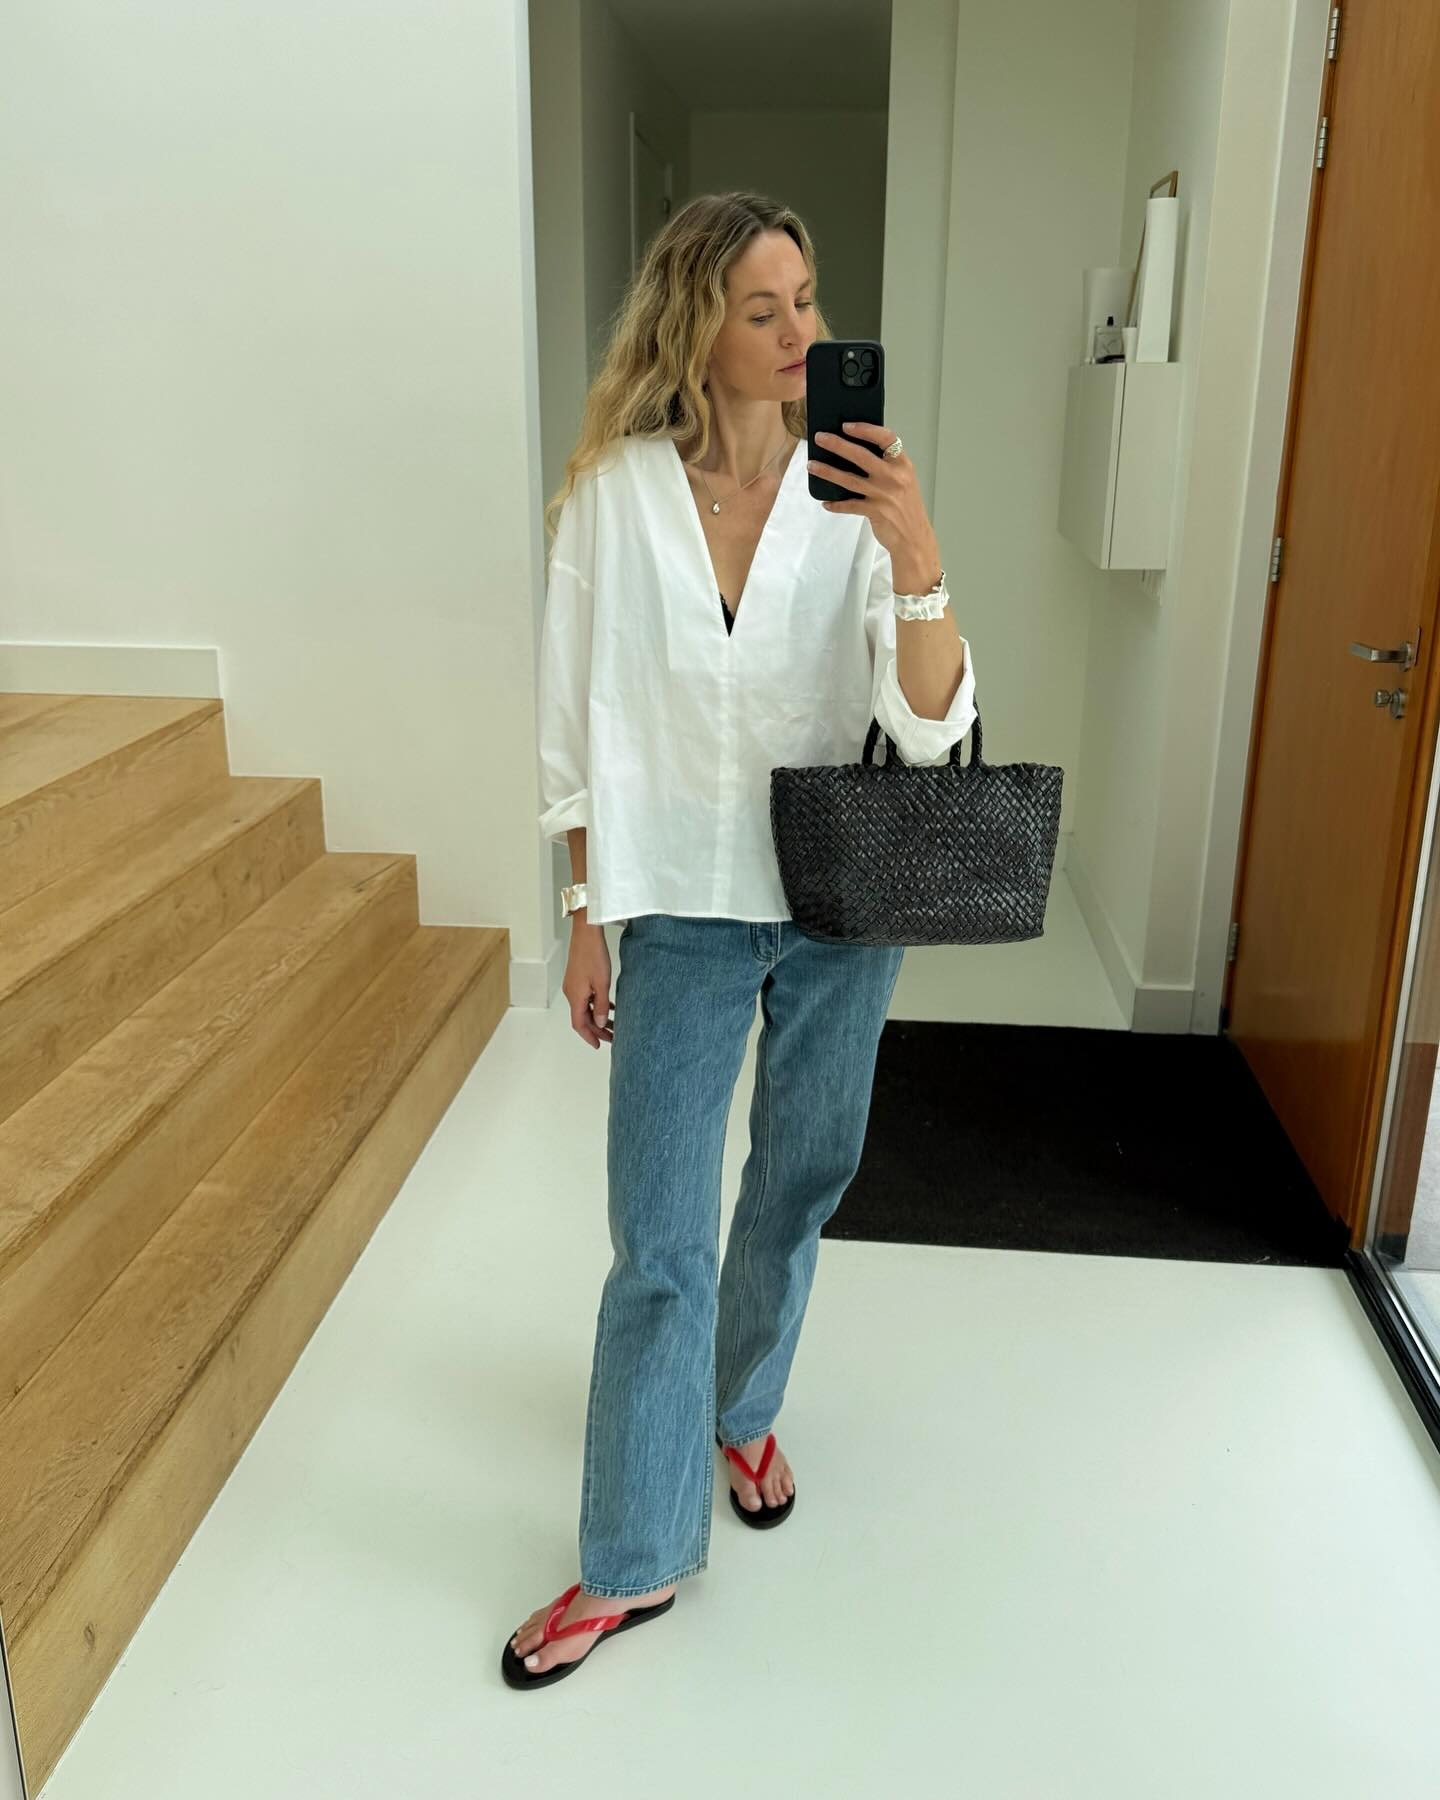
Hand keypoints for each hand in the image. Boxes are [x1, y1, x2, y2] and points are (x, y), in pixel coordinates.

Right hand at [564, 927, 613, 1048]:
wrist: (586, 932)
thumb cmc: (593, 955)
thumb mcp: (602, 983)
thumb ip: (601, 1005)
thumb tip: (599, 1023)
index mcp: (575, 996)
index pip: (579, 1024)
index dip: (589, 1036)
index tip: (599, 1045)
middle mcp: (571, 993)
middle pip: (582, 1017)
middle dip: (597, 1029)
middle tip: (612, 1036)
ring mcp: (573, 985)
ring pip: (585, 1007)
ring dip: (598, 1016)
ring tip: (613, 1023)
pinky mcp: (577, 977)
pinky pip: (586, 997)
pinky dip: (596, 1004)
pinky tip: (609, 1005)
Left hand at [808, 423, 940, 579]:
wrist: (914, 537)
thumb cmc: (906, 507)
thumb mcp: (903, 480)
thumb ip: (886, 466)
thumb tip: (854, 451)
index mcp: (902, 464)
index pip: (886, 438)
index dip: (865, 429)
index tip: (846, 425)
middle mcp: (894, 477)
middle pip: (861, 456)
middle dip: (837, 444)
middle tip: (820, 438)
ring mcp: (884, 494)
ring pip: (850, 479)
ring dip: (827, 471)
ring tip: (811, 465)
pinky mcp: (875, 512)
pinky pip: (849, 505)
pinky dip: (836, 504)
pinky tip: (825, 502)